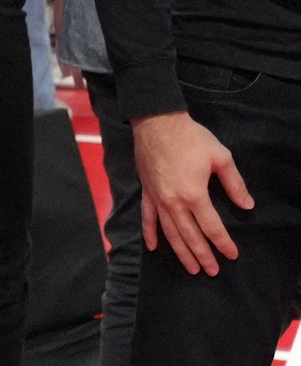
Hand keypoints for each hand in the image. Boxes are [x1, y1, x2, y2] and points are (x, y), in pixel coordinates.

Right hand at [133, 111, 253, 275]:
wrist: (156, 121)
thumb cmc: (191, 138)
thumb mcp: (220, 157)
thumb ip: (235, 184)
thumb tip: (247, 206)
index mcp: (194, 194)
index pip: (212, 227)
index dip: (223, 243)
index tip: (232, 255)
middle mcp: (174, 202)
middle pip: (190, 236)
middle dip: (203, 256)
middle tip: (213, 271)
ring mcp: (158, 198)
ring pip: (170, 233)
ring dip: (181, 252)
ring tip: (191, 268)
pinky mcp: (147, 192)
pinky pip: (147, 218)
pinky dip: (150, 234)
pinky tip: (153, 247)